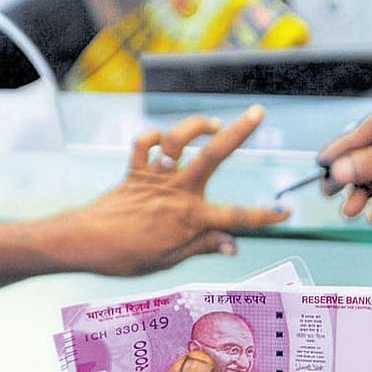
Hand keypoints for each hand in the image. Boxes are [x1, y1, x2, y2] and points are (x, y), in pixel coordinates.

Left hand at [64, 105, 288, 275]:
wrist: (86, 243)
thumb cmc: (127, 257)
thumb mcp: (170, 260)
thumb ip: (203, 246)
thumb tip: (234, 246)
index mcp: (191, 219)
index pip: (237, 218)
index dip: (264, 216)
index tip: (285, 213)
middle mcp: (178, 193)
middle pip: (215, 156)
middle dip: (240, 132)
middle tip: (257, 112)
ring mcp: (156, 179)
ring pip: (179, 141)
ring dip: (196, 126)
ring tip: (213, 124)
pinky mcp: (135, 172)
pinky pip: (145, 145)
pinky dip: (153, 139)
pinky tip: (163, 142)